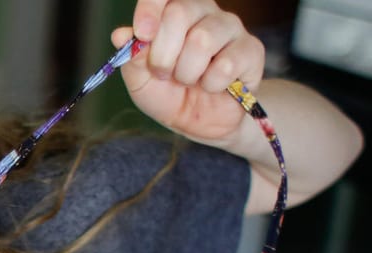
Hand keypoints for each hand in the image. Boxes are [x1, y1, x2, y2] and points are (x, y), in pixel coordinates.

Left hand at [112, 0, 265, 147]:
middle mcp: (204, 11)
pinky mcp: (251, 50)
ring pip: (202, 40)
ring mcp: (230, 28)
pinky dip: (211, 84)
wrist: (201, 123)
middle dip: (163, 53)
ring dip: (187, 72)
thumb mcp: (141, 81)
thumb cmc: (170, 94)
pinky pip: (225, 64)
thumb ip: (131, 58)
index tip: (142, 34)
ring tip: (189, 80)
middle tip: (164, 73)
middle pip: (180, 12)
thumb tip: (121, 35)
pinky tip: (212, 86)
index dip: (150, 9)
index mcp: (174, 11)